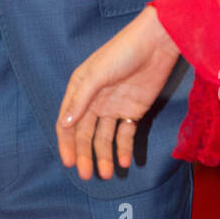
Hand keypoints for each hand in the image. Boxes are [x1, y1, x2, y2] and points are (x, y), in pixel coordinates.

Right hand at [56, 6, 180, 179]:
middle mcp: (94, 101)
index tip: (69, 162)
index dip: (66, 144)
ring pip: (104, 138)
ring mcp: (113, 107)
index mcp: (79, 89)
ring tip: (107, 174)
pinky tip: (125, 162)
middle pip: (85, 134)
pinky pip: (125, 134)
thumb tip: (63, 124)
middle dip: (85, 155)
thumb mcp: (97, 74)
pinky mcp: (133, 111)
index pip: (67, 123)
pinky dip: (124, 149)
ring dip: (104, 156)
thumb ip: (81, 99)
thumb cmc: (122, 52)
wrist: (156, 43)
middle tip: (87, 175)